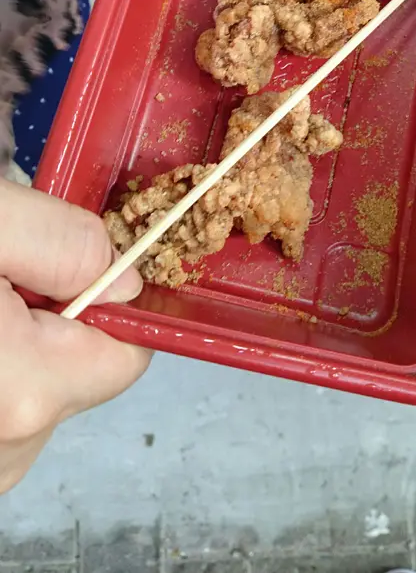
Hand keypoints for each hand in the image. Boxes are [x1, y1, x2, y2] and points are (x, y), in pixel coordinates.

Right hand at [0, 181, 149, 493]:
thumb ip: (59, 240)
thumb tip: (125, 275)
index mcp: (25, 387)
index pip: (131, 347)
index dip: (109, 294)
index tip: (70, 262)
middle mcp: (10, 447)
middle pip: (83, 369)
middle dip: (55, 316)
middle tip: (3, 280)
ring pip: (40, 387)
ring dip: (18, 343)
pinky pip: (7, 407)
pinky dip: (0, 369)